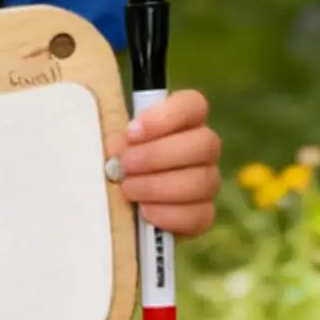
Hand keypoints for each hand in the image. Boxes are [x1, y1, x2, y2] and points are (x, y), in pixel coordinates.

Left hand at [108, 88, 221, 237]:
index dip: (166, 116)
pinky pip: (200, 215)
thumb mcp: (112, 143)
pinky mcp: (203, 213)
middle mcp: (202, 148)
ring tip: (128, 189)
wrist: (117, 201)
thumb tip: (117, 150)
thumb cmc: (115, 160)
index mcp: (183, 120)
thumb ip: (118, 139)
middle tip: (125, 165)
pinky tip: (145, 211)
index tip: (132, 132)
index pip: (194, 105)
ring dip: (159, 186)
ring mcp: (207, 181)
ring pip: (202, 181)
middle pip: (204, 143)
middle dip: (158, 155)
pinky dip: (169, 214)